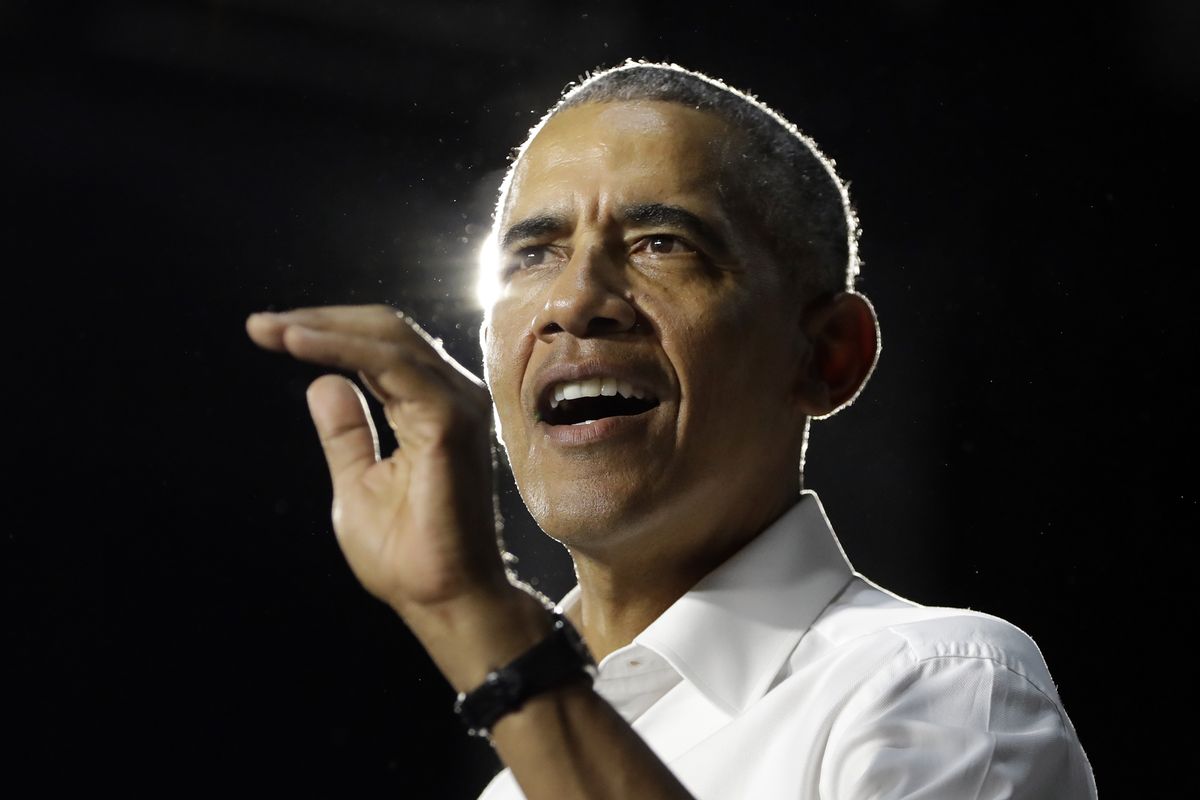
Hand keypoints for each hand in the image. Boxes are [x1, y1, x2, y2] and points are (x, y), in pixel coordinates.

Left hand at [245, 305, 508, 615]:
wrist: (442, 599)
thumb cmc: (408, 555)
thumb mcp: (357, 483)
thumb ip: (346, 433)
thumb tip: (321, 383)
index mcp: (433, 409)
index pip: (381, 348)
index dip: (326, 333)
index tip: (267, 332)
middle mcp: (454, 397)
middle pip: (385, 330)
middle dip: (319, 319)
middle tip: (260, 326)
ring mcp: (457, 404)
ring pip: (388, 338)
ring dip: (323, 327)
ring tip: (271, 329)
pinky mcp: (449, 420)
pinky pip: (392, 364)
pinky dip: (342, 347)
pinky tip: (298, 345)